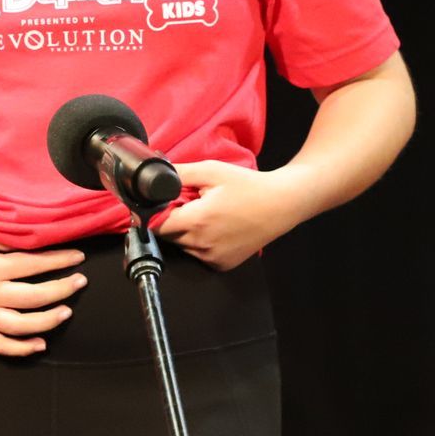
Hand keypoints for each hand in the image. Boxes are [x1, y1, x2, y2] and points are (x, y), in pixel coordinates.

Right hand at [0, 226, 86, 356]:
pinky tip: (41, 344)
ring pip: (20, 326)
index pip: (32, 264)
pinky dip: (21, 349)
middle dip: (62, 289)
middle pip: (33, 297)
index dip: (58, 260)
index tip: (78, 256)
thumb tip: (29, 235)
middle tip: (81, 281)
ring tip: (67, 311)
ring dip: (48, 321)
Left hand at [160, 161, 311, 269]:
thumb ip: (179, 173)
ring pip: (183, 246)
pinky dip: (201, 243)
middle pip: (169, 236)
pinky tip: (218, 228)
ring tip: (208, 215)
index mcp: (196, 221)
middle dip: (174, 220)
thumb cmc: (247, 186)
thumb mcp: (211, 171)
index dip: (157, 212)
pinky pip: (199, 255)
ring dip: (187, 233)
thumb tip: (153, 174)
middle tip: (193, 204)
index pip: (157, 225)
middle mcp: (202, 245)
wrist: (281, 205)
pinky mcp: (222, 265)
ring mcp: (212, 258)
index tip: (167, 202)